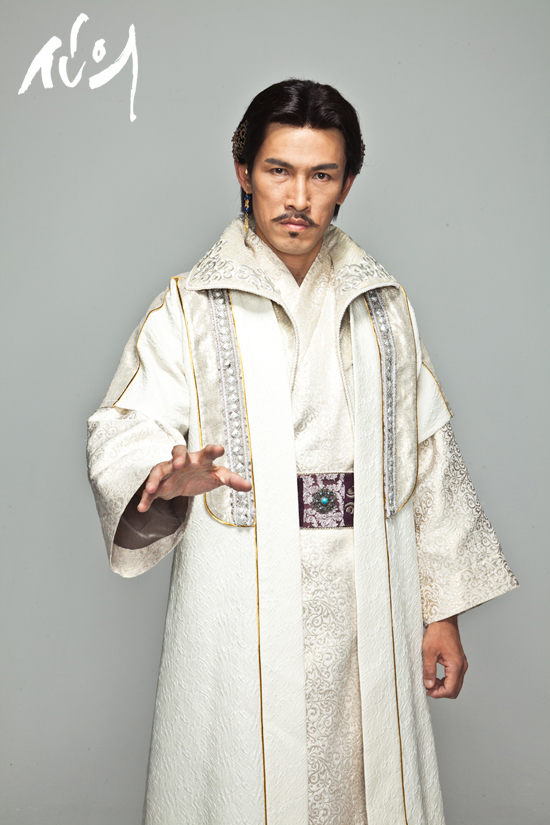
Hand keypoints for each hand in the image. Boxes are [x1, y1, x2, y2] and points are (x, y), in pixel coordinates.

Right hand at [137, 444, 251, 512]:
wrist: (185, 481)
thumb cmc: (202, 473)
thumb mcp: (218, 477)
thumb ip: (232, 480)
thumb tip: (249, 486)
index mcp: (201, 459)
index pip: (208, 452)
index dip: (213, 450)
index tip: (220, 450)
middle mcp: (183, 462)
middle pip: (178, 452)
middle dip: (178, 457)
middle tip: (179, 464)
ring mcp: (169, 471)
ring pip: (159, 470)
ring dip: (154, 479)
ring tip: (151, 489)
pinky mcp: (160, 484)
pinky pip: (150, 490)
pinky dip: (145, 498)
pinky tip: (142, 508)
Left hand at [422, 615, 467, 698]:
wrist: (444, 620)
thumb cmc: (437, 632)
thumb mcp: (428, 652)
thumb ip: (429, 670)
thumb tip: (429, 685)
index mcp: (456, 665)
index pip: (450, 689)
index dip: (438, 694)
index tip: (428, 691)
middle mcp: (462, 666)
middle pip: (455, 690)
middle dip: (441, 692)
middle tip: (428, 687)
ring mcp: (462, 663)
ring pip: (456, 684)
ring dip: (444, 686)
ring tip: (430, 681)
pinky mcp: (459, 660)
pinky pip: (455, 677)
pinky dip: (446, 680)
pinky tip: (436, 676)